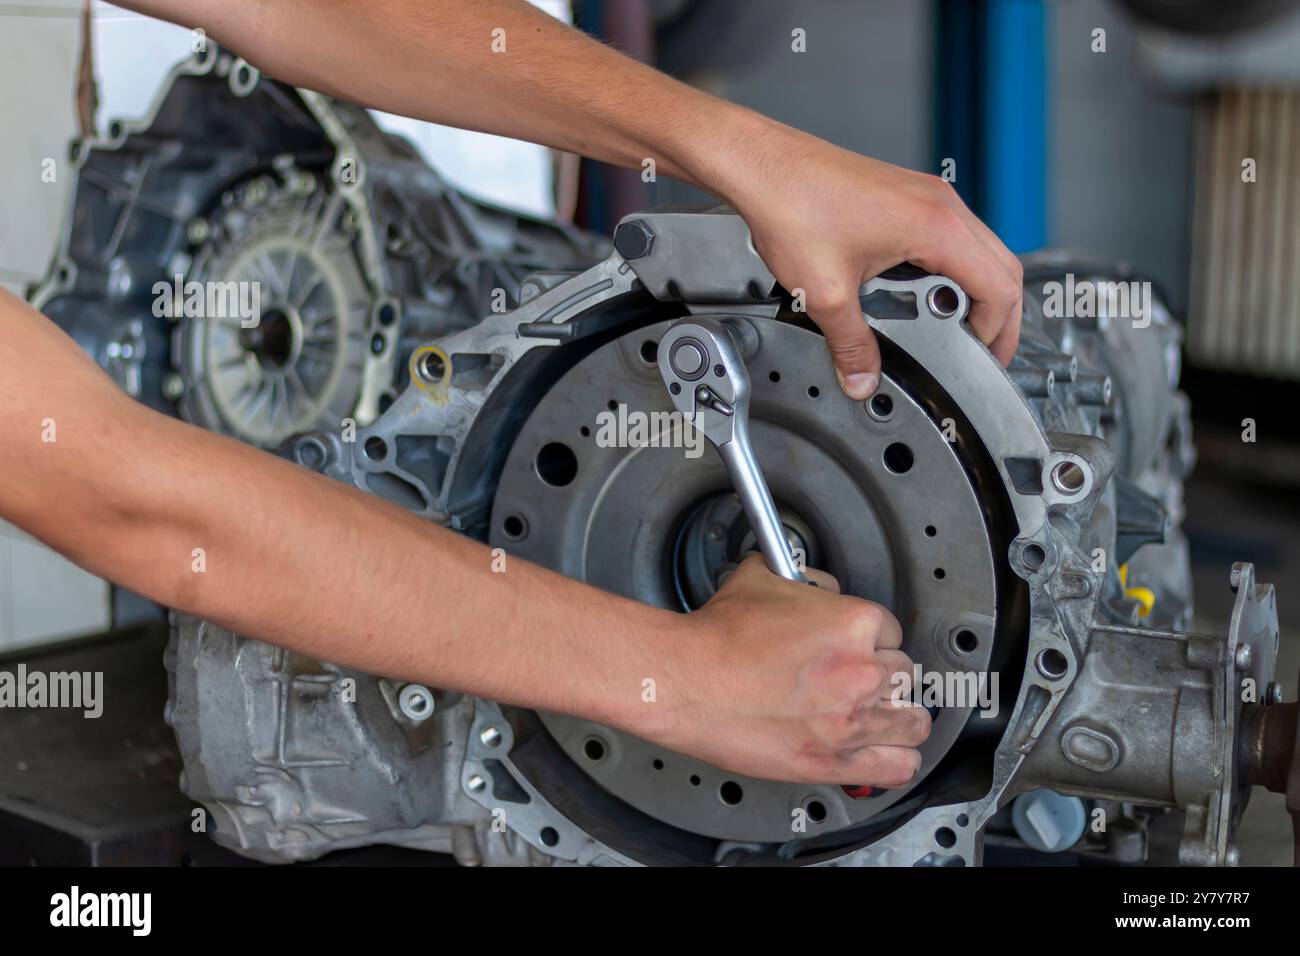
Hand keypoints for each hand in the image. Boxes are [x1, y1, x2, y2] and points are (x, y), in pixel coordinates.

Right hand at [647, 556, 929, 785]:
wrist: (688, 680)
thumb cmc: (718, 637)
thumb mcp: (764, 578)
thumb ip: (805, 580)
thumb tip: (818, 586)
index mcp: (853, 623)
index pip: (891, 629)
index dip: (873, 638)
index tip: (858, 647)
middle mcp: (863, 672)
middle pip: (905, 673)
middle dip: (883, 674)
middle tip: (857, 679)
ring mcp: (853, 720)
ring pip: (913, 720)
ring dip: (898, 716)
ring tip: (879, 715)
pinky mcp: (835, 760)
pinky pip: (898, 766)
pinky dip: (896, 759)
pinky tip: (883, 750)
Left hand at [721, 124, 1023, 397]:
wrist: (763, 165)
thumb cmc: (792, 205)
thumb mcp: (825, 294)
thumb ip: (851, 344)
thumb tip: (862, 377)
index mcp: (936, 225)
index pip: (1000, 286)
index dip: (997, 332)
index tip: (983, 359)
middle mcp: (940, 204)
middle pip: (1001, 266)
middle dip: (997, 314)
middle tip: (982, 350)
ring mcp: (926, 196)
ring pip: (978, 249)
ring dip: (972, 290)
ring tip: (950, 328)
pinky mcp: (907, 196)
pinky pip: (949, 237)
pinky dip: (948, 270)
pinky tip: (917, 294)